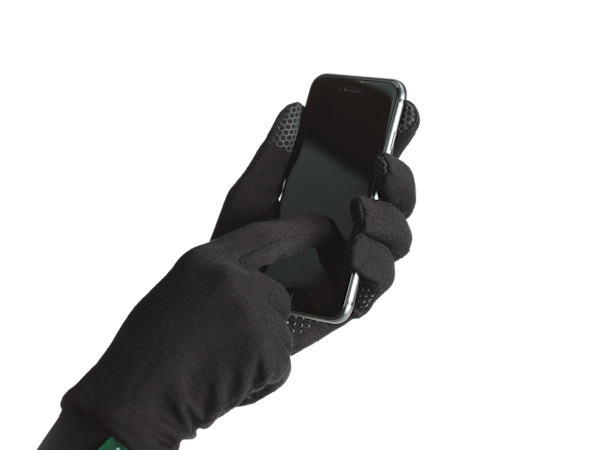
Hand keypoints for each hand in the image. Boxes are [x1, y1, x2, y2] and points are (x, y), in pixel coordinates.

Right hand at [56, 213, 334, 448]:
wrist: (130, 406)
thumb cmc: (146, 359)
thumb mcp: (182, 299)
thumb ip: (224, 287)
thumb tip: (271, 292)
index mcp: (205, 260)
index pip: (266, 235)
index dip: (300, 231)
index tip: (324, 227)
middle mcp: (232, 277)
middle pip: (280, 296)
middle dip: (264, 326)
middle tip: (222, 352)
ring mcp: (251, 310)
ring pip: (282, 334)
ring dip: (260, 357)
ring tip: (215, 370)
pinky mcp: (267, 347)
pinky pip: (280, 367)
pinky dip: (260, 384)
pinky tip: (224, 388)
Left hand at [211, 99, 419, 354]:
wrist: (224, 302)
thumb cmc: (240, 248)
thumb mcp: (252, 197)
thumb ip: (274, 158)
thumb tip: (295, 111)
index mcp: (340, 203)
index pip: (378, 171)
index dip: (398, 142)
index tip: (405, 112)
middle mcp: (358, 232)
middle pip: (399, 204)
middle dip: (400, 181)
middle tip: (381, 164)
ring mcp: (359, 266)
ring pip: (399, 241)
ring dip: (388, 222)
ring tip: (360, 210)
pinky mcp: (352, 299)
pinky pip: (378, 282)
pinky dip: (373, 262)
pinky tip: (354, 248)